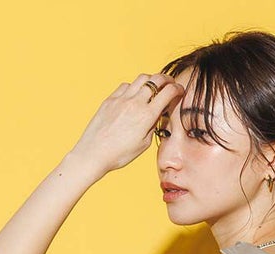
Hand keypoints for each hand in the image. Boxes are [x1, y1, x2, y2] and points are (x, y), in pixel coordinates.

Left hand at [69, 74, 185, 175]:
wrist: (94, 153)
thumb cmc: (119, 154)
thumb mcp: (143, 144)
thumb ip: (152, 125)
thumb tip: (156, 114)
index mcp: (146, 116)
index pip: (168, 93)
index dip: (177, 89)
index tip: (180, 90)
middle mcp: (135, 103)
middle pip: (156, 80)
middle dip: (167, 79)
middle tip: (170, 83)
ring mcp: (122, 99)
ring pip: (141, 78)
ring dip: (151, 80)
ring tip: (153, 86)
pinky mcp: (110, 99)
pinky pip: (126, 86)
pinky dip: (134, 86)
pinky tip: (134, 94)